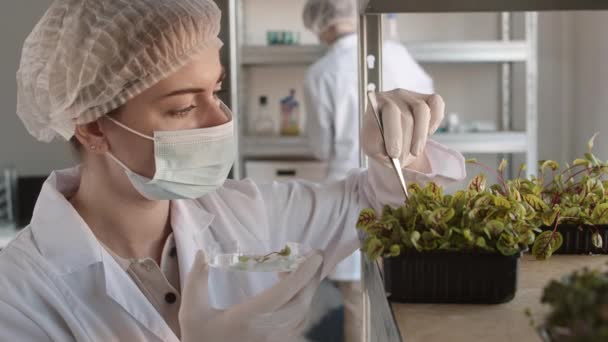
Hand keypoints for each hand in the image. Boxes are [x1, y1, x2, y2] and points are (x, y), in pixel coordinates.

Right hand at [179, 250, 322, 341]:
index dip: (303, 273)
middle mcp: (268, 330)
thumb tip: (202, 253)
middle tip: (311, 257)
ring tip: (294, 271)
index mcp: (249, 317)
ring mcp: (275, 340)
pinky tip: (288, 293)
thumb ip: (196, 281)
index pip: (285, 292)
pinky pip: (298, 324)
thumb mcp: (191, 312)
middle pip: (301, 302)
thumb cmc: (199, 339)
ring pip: (302, 314)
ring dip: (306, 290)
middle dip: (311, 278)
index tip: (315, 255)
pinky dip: (300, 304)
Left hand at [361, 89, 444, 167]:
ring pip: (422, 110)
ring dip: (420, 136)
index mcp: (376, 103)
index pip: (390, 111)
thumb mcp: (372, 148)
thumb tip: (388, 148)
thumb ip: (375, 146)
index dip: (394, 133)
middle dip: (405, 142)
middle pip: (406, 115)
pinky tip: (428, 133)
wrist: (394, 143)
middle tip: (401, 159)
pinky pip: (437, 104)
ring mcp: (411, 96)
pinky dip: (435, 121)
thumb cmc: (381, 143)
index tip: (394, 154)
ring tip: (415, 152)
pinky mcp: (427, 98)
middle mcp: (394, 96)